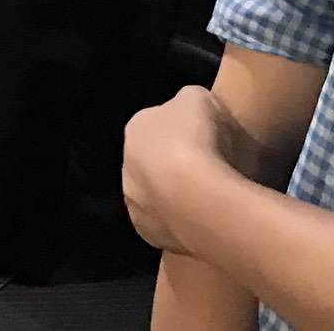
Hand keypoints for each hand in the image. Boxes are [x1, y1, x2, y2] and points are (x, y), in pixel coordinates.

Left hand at [123, 87, 258, 256]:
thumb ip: (187, 103)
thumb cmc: (198, 140)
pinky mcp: (149, 235)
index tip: (205, 136)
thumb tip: (189, 112)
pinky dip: (181, 222)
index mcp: (136, 127)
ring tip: (207, 198)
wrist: (200, 198)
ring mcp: (135, 203)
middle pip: (153, 161)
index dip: (183, 129)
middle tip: (207, 168)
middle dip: (174, 163)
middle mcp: (126, 165)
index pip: (157, 123)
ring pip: (155, 195)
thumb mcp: (198, 98)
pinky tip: (203, 220)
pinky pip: (167, 224)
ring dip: (174, 195)